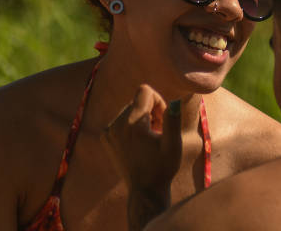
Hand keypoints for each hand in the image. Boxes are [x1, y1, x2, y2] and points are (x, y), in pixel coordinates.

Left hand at [103, 84, 182, 201]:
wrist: (144, 190)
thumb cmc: (163, 167)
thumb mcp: (173, 145)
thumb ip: (173, 121)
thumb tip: (174, 101)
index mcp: (134, 124)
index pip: (145, 91)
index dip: (158, 102)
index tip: (162, 121)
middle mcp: (117, 124)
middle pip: (137, 99)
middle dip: (150, 111)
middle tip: (157, 132)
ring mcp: (108, 131)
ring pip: (128, 108)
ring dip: (140, 118)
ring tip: (147, 139)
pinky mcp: (105, 137)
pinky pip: (119, 119)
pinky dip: (129, 126)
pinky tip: (137, 143)